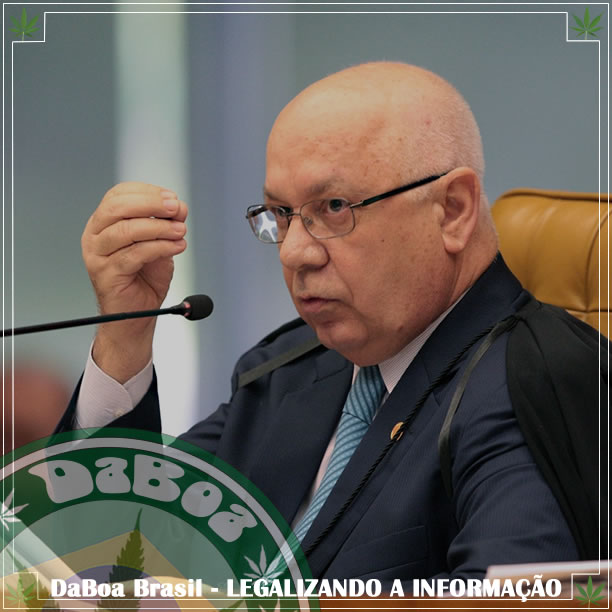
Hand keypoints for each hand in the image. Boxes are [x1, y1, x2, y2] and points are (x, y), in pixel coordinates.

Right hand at [82, 182, 187, 381]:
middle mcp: (95, 235)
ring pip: (127, 230)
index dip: (147, 192)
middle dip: (151, 204)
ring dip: (160, 228)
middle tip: (177, 209)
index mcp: (104, 222)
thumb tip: (179, 207)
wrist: (137, 314)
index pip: (119, 195)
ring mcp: (97, 255)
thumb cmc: (145, 278)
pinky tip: (177, 246)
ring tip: (181, 231)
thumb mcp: (159, 243)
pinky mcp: (106, 274)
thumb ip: (166, 224)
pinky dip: (160, 247)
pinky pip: (135, 254)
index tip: (173, 198)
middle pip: (118, 208)